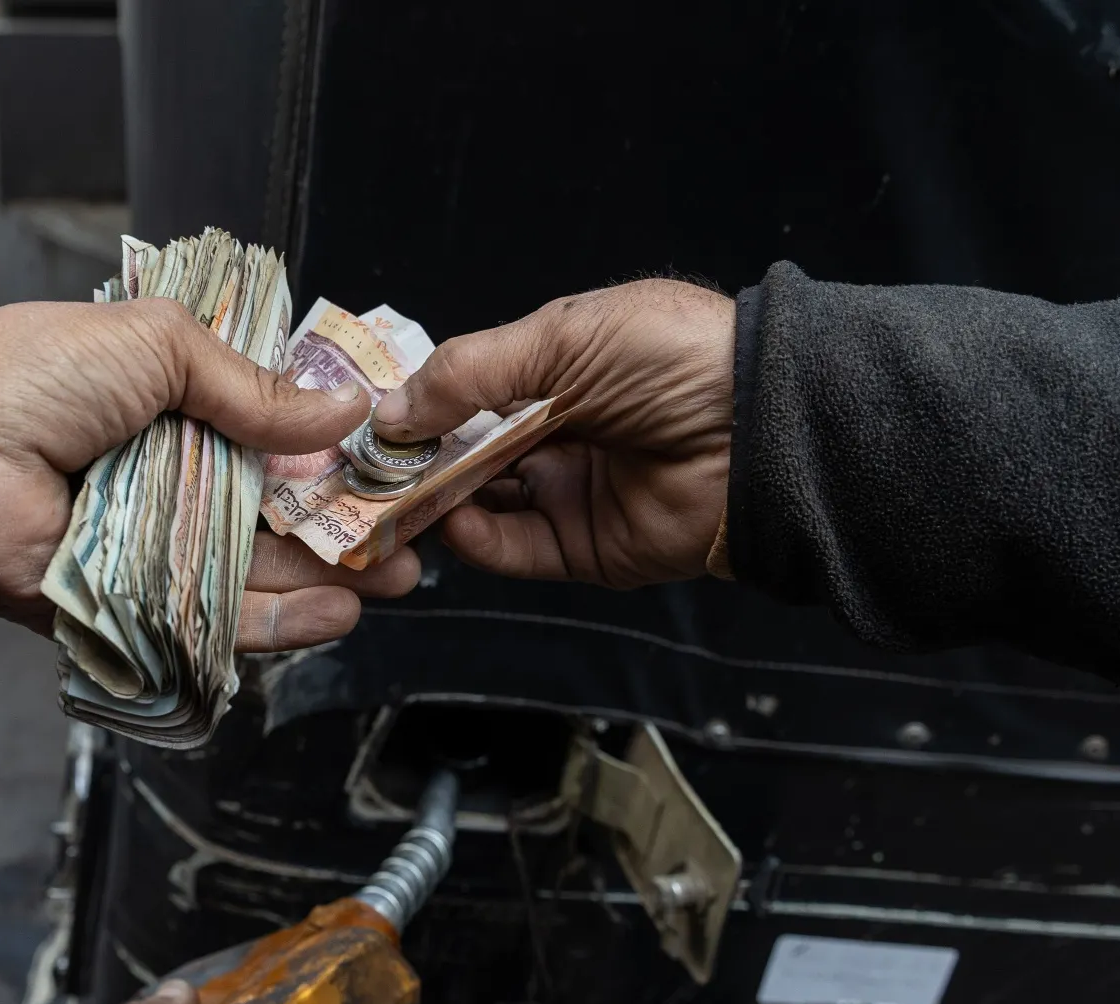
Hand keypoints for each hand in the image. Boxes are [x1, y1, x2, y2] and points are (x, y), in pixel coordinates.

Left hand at [0, 300, 419, 648]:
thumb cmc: (28, 378)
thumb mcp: (156, 347)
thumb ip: (253, 389)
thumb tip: (344, 412)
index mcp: (172, 413)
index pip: (272, 443)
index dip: (334, 462)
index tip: (393, 471)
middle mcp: (169, 484)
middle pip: (277, 519)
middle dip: (347, 532)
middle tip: (410, 539)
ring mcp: (152, 552)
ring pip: (256, 577)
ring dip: (326, 581)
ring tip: (390, 578)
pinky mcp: (131, 611)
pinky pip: (211, 625)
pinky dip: (275, 624)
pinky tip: (332, 612)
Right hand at [371, 279, 735, 588]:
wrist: (759, 426)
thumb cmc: (668, 358)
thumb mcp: (562, 338)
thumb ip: (470, 372)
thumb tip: (391, 410)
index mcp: (551, 371)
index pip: (463, 394)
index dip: (415, 408)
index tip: (361, 422)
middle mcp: (552, 433)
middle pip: (461, 455)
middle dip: (413, 463)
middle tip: (360, 472)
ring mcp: (565, 491)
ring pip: (477, 505)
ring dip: (434, 503)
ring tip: (390, 501)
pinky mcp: (581, 547)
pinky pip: (514, 549)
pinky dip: (477, 540)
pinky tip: (452, 523)